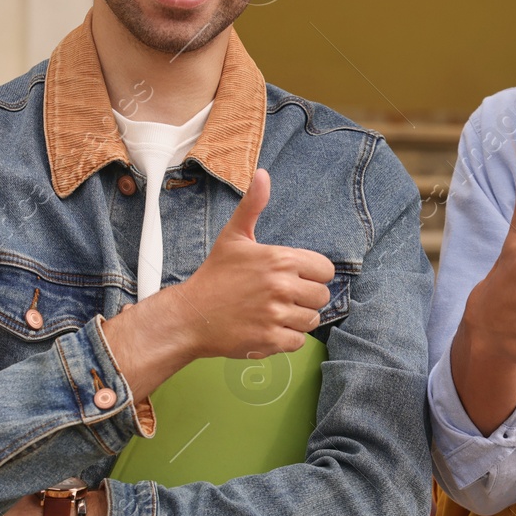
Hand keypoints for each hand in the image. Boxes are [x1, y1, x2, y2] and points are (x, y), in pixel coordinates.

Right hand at [102, 167, 335, 400]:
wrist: (191, 315)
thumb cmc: (216, 275)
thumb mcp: (234, 236)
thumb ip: (253, 205)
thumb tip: (262, 173)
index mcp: (280, 259)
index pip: (325, 270)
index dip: (312, 275)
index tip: (293, 278)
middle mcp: (281, 286)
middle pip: (322, 296)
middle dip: (305, 298)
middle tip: (281, 297)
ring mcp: (276, 315)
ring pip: (312, 320)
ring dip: (297, 319)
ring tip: (274, 313)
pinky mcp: (270, 340)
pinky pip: (299, 341)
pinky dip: (287, 338)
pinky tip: (268, 328)